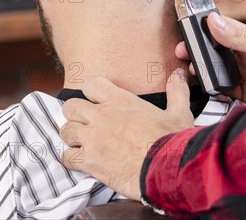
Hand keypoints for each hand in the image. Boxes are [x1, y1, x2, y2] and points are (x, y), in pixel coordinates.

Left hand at [60, 70, 192, 200]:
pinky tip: (82, 162)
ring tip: (82, 144)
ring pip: (66, 130)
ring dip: (72, 138)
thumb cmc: (173, 142)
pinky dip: (71, 160)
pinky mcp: (89, 161)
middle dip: (76, 115)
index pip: (90, 85)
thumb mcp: (178, 113)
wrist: (168, 170)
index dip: (90, 93)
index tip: (95, 101)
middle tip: (85, 124)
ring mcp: (92, 138)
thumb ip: (176, 91)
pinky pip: (66, 157)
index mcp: (120, 100)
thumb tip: (179, 75)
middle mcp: (101, 116)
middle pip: (71, 106)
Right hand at [175, 12, 245, 103]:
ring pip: (215, 71)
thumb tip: (213, 21)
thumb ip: (240, 36)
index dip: (203, 28)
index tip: (187, 28)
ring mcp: (244, 77)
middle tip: (181, 52)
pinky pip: (222, 92)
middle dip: (197, 51)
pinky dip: (212, 90)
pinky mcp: (244, 95)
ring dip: (202, 71)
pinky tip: (205, 88)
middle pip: (214, 52)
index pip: (222, 29)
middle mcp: (245, 57)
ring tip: (191, 70)